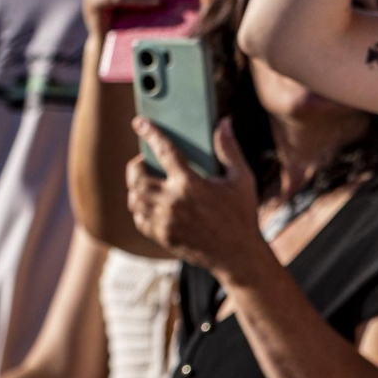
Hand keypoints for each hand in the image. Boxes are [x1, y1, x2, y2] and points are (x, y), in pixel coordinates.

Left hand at [126, 117, 264, 278]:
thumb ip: (229, 149)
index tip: (140, 122)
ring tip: (146, 182)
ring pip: (135, 198)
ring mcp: (164, 221)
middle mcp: (172, 202)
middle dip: (136, 166)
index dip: (151, 133)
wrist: (238, 255)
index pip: (164, 151)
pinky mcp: (161, 236)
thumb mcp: (242, 179)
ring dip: (136, 188)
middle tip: (143, 163)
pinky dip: (140, 208)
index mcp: (191, 184)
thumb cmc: (242, 215)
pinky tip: (151, 203)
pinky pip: (139, 218)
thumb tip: (224, 122)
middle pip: (137, 177)